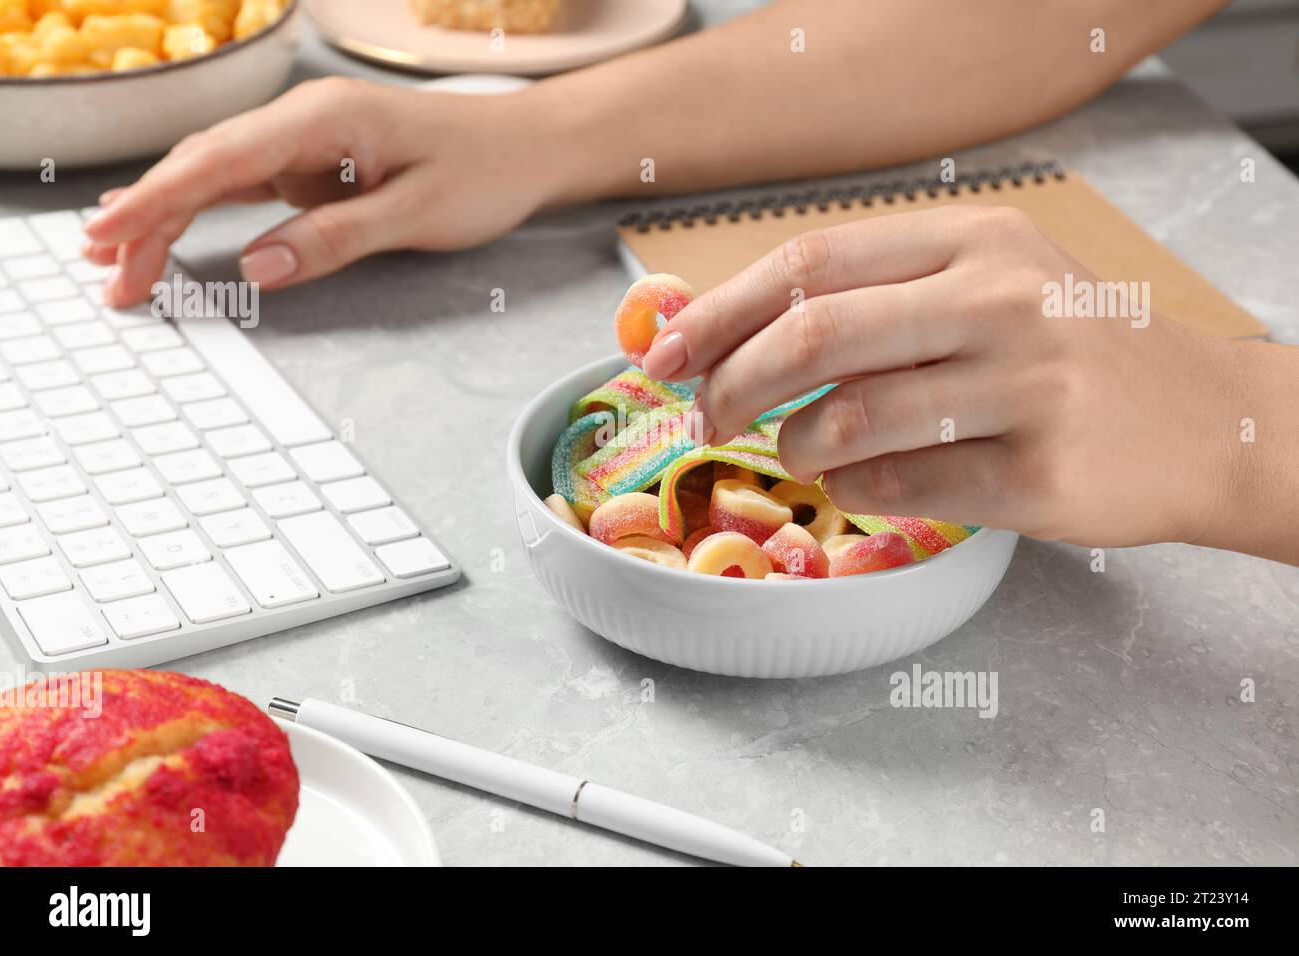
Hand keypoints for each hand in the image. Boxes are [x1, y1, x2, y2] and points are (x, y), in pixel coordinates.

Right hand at [82, 77, 561, 305]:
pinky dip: (202, 207)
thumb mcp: (415, 215)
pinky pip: (243, 182)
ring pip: (215, 172)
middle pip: (203, 165)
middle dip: (147, 217)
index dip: (157, 200)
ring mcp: (305, 139)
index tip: (110, 235)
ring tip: (122, 263)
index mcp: (323, 120)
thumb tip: (258, 267)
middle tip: (107, 274)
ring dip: (166, 214)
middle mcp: (303, 120)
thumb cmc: (484, 173)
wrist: (526, 147)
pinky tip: (166, 227)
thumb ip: (334, 238)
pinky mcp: (314, 160)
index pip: (219, 160)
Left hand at [643, 205, 1259, 551]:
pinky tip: (861, 485)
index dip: (718, 312)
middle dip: (731, 386)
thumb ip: (877, 296)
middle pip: (813, 339)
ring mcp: (1026, 388)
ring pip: (846, 425)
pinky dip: (852, 494)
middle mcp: (1002, 300)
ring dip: (795, 451)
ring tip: (800, 455)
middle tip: (707, 417)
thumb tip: (728, 334)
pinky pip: (896, 490)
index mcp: (975, 239)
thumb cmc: (1073, 352)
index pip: (810, 264)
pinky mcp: (1038, 474)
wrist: (1208, 424)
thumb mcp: (992, 283)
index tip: (663, 353)